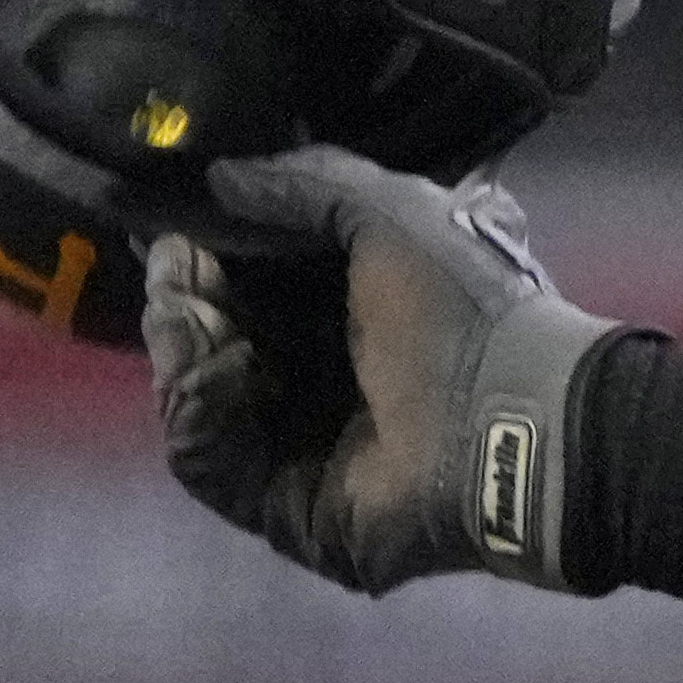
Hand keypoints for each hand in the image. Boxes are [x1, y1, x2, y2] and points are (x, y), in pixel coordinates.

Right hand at [145, 145, 627, 594]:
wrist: (509, 418)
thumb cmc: (465, 309)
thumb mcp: (394, 214)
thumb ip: (309, 186)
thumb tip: (223, 175)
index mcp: (359, 314)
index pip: (256, 290)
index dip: (211, 260)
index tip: (173, 231)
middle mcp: (327, 380)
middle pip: (217, 345)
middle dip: (187, 302)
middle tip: (173, 270)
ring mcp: (301, 449)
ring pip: (201, 402)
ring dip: (184, 350)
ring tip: (188, 313)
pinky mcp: (283, 507)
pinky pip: (211, 462)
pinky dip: (199, 413)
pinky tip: (212, 371)